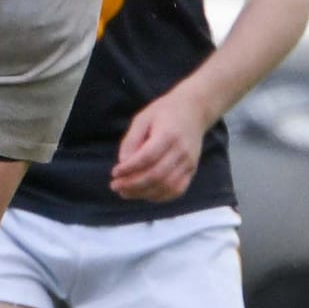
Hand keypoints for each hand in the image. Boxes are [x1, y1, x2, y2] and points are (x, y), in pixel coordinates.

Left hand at [110, 84, 210, 201]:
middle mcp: (181, 151)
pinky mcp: (192, 170)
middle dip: (133, 185)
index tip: (114, 173)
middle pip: (157, 175)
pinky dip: (159, 197)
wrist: (194, 111)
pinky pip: (177, 190)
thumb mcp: (143, 118)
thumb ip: (131, 140)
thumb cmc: (164, 112)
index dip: (129, 168)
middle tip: (115, 186)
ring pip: (166, 186)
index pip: (147, 157)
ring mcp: (189, 163)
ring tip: (125, 193)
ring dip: (143, 194)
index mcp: (168, 134)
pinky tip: (143, 194)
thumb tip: (123, 163)